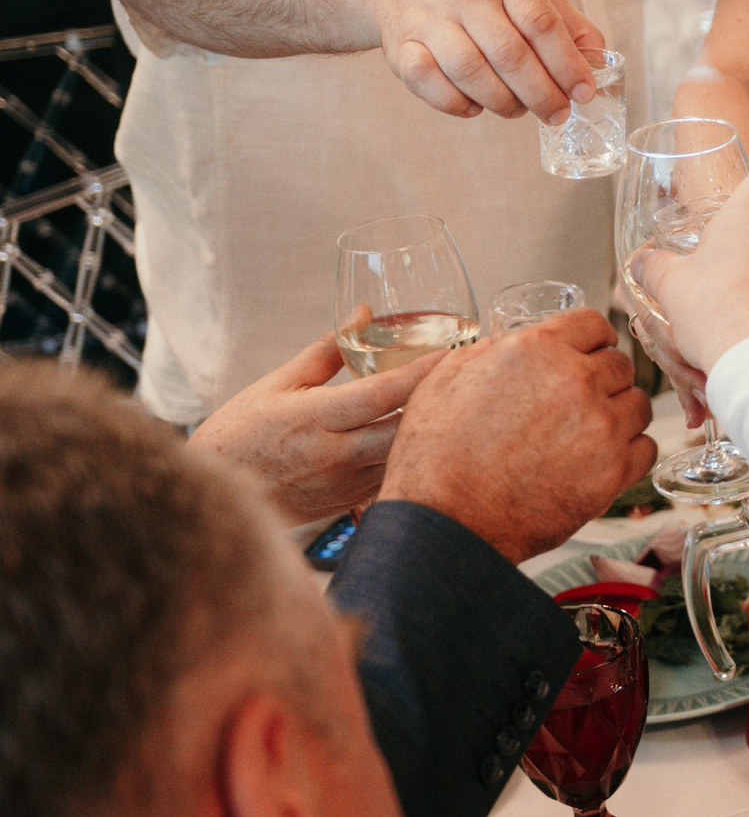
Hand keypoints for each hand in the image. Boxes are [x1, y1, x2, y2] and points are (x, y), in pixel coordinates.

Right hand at [190, 332, 440, 522]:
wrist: (216, 489)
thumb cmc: (241, 432)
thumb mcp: (277, 384)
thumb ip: (327, 350)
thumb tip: (362, 314)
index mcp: (313, 419)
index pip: (382, 393)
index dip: (421, 372)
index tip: (452, 353)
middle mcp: (334, 455)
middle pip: (405, 428)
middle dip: (438, 402)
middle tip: (464, 376)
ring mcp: (345, 484)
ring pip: (404, 456)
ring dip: (429, 429)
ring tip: (453, 401)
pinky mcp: (350, 502)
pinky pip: (393, 475)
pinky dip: (411, 453)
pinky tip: (423, 432)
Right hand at [369, 0, 605, 122]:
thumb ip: (566, 24)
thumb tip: (598, 65)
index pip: (542, 24)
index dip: (567, 65)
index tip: (583, 93)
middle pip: (509, 54)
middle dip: (541, 94)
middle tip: (556, 114)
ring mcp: (429, 18)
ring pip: (470, 72)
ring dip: (502, 102)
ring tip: (517, 109)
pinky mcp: (399, 45)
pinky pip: (429, 84)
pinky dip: (457, 104)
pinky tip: (475, 105)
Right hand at [377, 308, 654, 563]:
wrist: (446, 522)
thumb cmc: (436, 457)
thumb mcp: (444, 380)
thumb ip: (487, 351)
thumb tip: (508, 343)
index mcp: (538, 349)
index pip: (593, 324)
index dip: (591, 339)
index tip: (591, 352)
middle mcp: (577, 380)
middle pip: (619, 365)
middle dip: (603, 380)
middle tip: (581, 403)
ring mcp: (601, 426)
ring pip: (638, 405)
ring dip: (619, 415)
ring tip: (591, 435)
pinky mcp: (613, 471)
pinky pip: (645, 449)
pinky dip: (630, 453)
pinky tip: (604, 461)